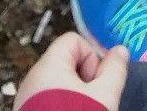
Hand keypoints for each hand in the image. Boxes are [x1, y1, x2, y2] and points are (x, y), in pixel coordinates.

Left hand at [14, 33, 128, 110]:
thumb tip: (120, 50)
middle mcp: (32, 77)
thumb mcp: (105, 96)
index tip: (96, 84)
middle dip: (85, 80)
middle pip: (66, 62)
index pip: (74, 41)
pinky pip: (48, 100)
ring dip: (75, 95)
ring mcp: (26, 98)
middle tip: (92, 102)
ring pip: (59, 84)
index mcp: (48, 65)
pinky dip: (61, 107)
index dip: (91, 58)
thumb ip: (115, 69)